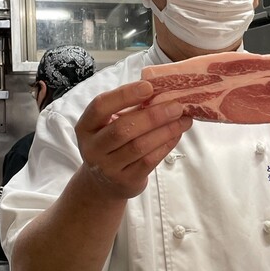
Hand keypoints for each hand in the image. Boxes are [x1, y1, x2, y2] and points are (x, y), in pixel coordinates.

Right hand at [75, 80, 192, 198]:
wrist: (104, 183)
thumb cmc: (112, 144)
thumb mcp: (112, 124)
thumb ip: (131, 109)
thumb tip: (162, 91)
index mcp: (86, 126)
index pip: (101, 106)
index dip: (124, 95)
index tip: (148, 87)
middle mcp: (92, 147)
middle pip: (122, 128)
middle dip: (153, 116)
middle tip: (176, 106)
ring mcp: (108, 167)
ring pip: (139, 146)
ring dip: (165, 131)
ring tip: (183, 120)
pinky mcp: (125, 180)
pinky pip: (149, 161)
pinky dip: (165, 145)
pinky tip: (176, 135)